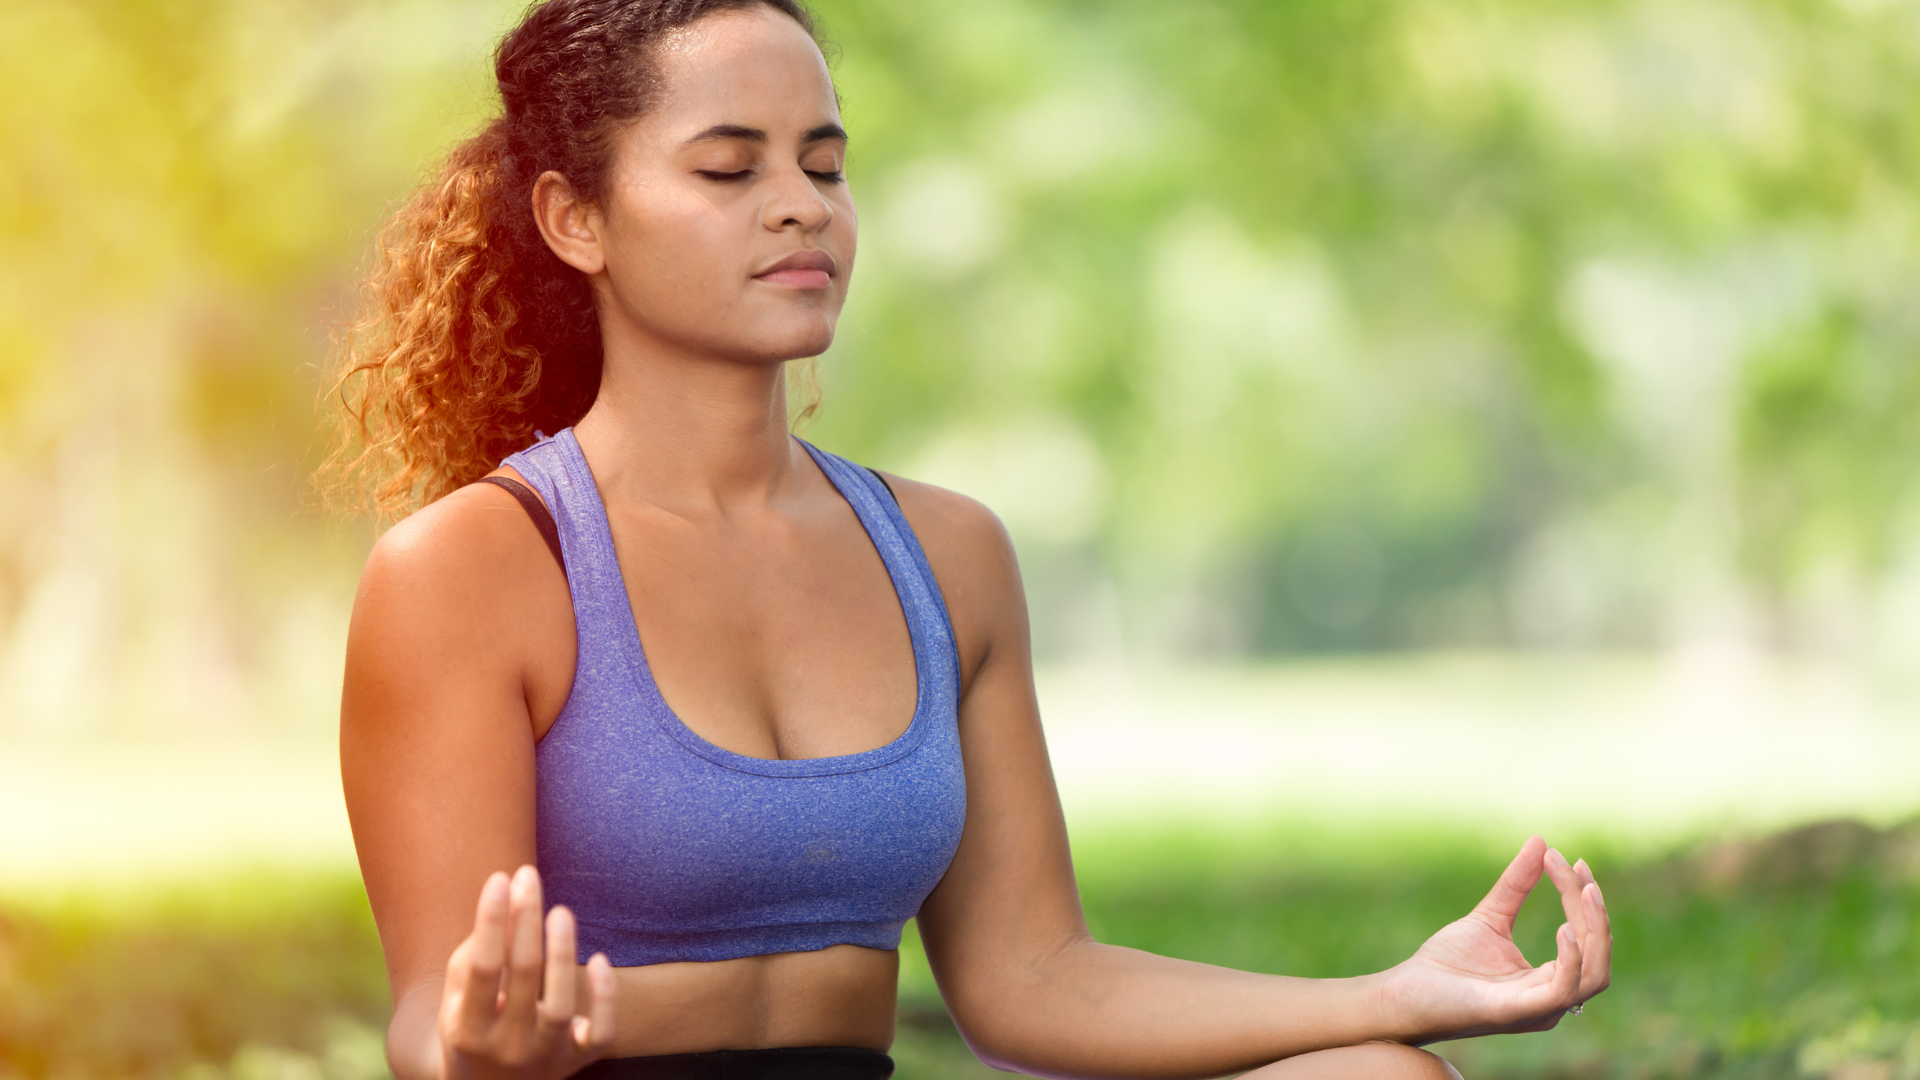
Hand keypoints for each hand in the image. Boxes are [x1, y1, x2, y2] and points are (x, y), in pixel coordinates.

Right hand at [439, 865, 616, 1079]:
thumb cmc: (474, 1021)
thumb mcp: (460, 993)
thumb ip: (478, 949)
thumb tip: (509, 894)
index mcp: (467, 1029)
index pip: (481, 967)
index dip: (491, 920)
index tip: (500, 878)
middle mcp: (506, 1048)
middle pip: (522, 975)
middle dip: (525, 919)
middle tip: (529, 875)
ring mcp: (544, 1058)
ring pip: (560, 1004)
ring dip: (563, 952)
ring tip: (560, 911)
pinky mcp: (577, 1061)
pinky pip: (602, 1033)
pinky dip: (605, 997)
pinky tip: (601, 959)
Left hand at [1374, 835, 1610, 1043]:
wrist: (1404, 994)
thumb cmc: (1445, 965)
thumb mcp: (1489, 917)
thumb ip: (1517, 886)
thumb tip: (1541, 841)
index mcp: (1548, 981)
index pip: (1585, 939)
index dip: (1584, 900)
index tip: (1575, 860)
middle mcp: (1552, 1000)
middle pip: (1596, 954)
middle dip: (1592, 909)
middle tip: (1577, 867)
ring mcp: (1538, 1009)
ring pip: (1594, 976)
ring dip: (1595, 930)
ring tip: (1584, 890)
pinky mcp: (1517, 1011)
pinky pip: (1563, 990)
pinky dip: (1572, 959)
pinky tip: (1564, 927)